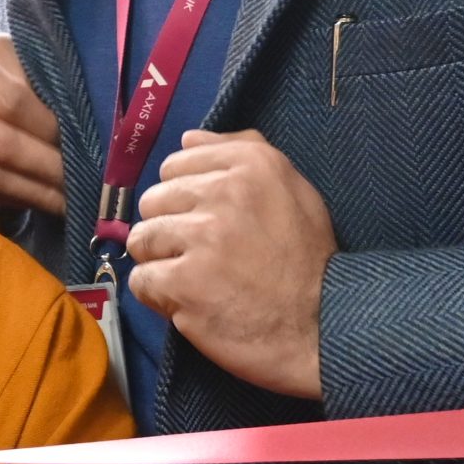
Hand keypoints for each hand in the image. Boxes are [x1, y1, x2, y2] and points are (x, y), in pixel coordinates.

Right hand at [0, 32, 65, 214]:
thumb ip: (32, 79)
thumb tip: (79, 123)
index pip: (13, 101)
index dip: (50, 129)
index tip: (82, 145)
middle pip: (0, 143)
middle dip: (47, 167)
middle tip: (83, 183)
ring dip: (33, 191)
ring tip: (67, 200)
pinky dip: (9, 199)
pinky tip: (36, 201)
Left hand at [125, 128, 336, 399]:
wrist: (322, 325)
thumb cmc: (307, 259)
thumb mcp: (292, 189)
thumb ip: (243, 152)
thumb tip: (187, 138)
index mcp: (251, 163)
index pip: (175, 164)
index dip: (183, 197)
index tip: (204, 219)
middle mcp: (224, 192)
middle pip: (153, 200)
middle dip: (168, 228)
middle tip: (200, 254)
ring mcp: (202, 238)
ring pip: (142, 239)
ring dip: (160, 262)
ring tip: (193, 278)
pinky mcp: (184, 282)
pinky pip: (141, 280)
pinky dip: (157, 296)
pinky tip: (187, 302)